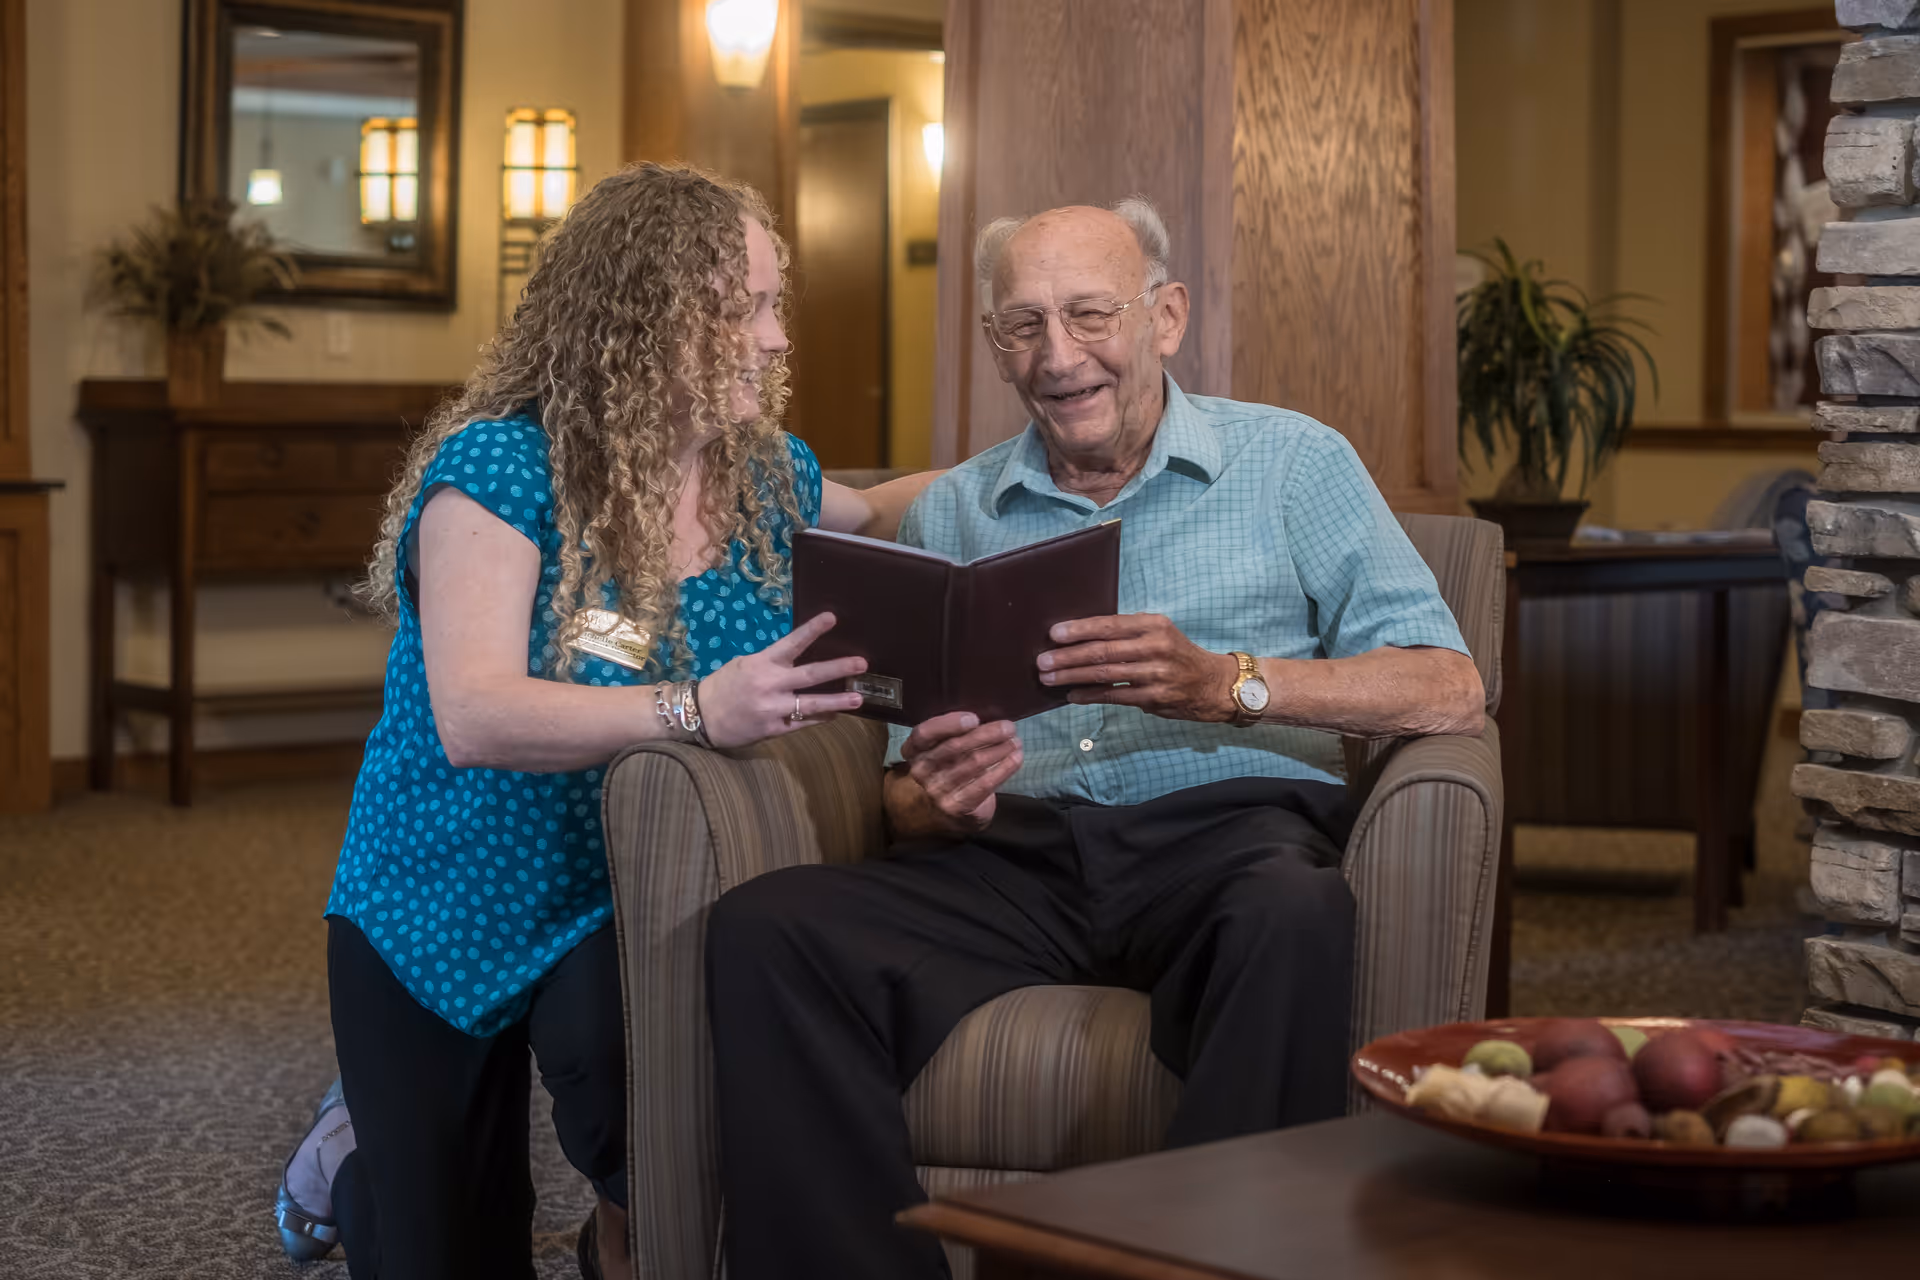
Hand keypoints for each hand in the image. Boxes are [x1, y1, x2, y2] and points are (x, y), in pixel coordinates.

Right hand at [697, 612, 866, 748]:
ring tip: (859, 699)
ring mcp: (773, 708)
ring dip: (837, 702)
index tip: (833, 618)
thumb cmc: (724, 686)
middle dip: (838, 668)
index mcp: (762, 663)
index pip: (792, 642)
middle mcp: (770, 684)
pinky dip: (820, 719)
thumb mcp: (744, 665)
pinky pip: (802, 723)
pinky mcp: (773, 729)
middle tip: (862, 663)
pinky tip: (835, 715)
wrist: (699, 716)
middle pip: (810, 675)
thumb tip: (799, 659)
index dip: (813, 630)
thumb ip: (771, 663)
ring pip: (811, 704)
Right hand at [898, 711, 1022, 831]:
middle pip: (954, 747)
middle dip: (986, 734)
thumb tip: (988, 715)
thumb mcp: (942, 749)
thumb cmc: (948, 769)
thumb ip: (954, 733)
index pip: (923, 734)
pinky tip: (1016, 758)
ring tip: (1016, 741)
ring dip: (999, 750)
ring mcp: (937, 790)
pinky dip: (1004, 769)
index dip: (948, 724)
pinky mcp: (956, 806)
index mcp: (914, 751)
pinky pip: (984, 784)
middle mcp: (920, 770)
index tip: (974, 718)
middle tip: (1008, 727)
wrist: (945, 811)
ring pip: (973, 764)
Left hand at [1037, 613, 1238, 721]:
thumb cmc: (1176, 654)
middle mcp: (1155, 646)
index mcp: (1153, 625)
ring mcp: (1155, 674)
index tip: (1054, 634)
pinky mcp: (1153, 697)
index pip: (1109, 624)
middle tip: (1043, 661)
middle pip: (1102, 650)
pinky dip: (1089, 695)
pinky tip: (1072, 695)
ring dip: (1072, 676)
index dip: (1079, 629)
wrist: (1212, 683)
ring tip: (1049, 678)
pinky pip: (1113, 695)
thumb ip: (1126, 633)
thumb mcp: (1157, 633)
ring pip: (1105, 674)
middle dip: (1067, 656)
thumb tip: (1079, 637)